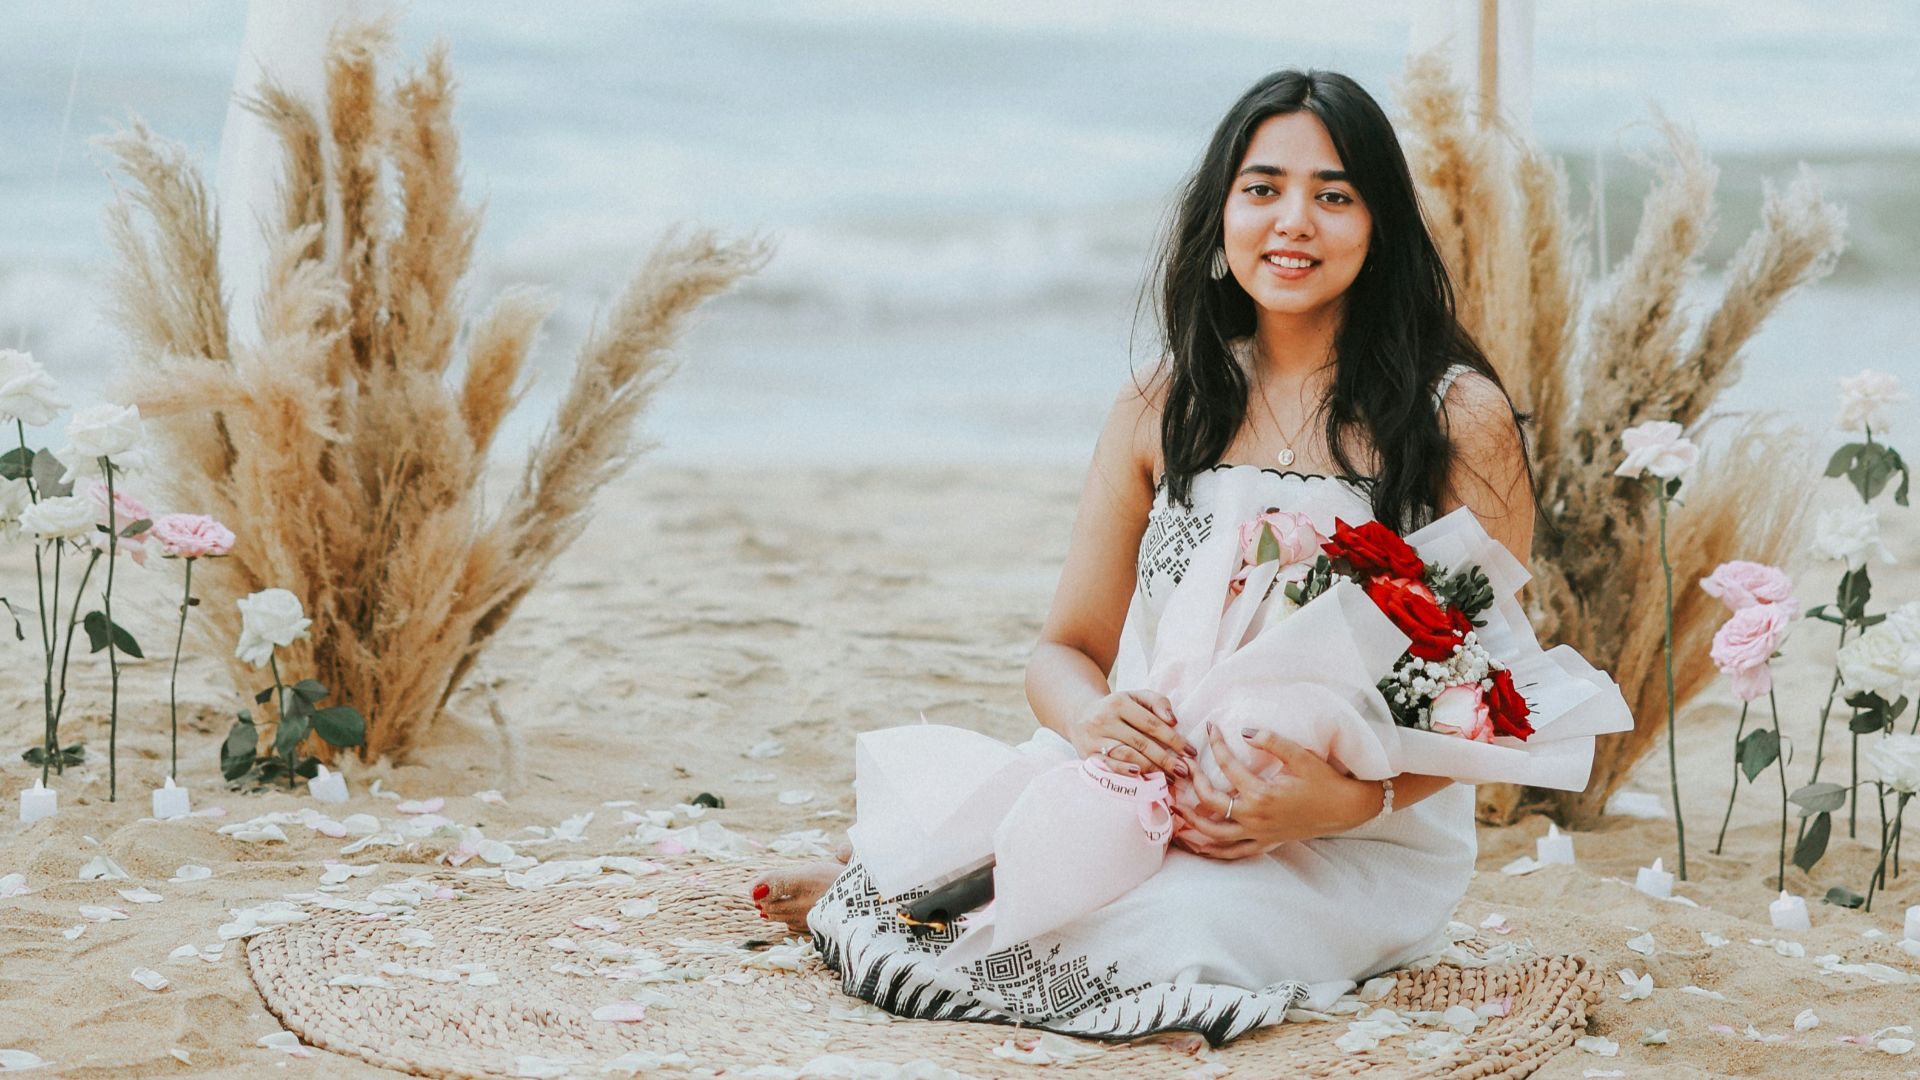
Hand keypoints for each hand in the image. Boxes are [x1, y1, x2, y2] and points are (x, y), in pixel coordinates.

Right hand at [1066, 689, 1194, 778]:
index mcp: (1119, 702)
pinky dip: (1125, 772)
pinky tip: (1141, 777)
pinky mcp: (1087, 754)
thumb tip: (1173, 721)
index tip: (1191, 752)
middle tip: (1184, 771)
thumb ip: (1157, 702)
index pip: (1152, 724)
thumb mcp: (1135, 697)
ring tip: (1169, 778)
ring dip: (1150, 769)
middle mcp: (1104, 719)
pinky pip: (1109, 766)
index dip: (1174, 739)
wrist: (1079, 715)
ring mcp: (1094, 738)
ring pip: (1127, 755)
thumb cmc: (1116, 708)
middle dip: (1166, 759)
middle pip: (1141, 742)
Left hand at [1172, 724, 1376, 859]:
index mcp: (1262, 794)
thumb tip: (1245, 731)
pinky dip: (1213, 852)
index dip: (1216, 744)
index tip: (1208, 728)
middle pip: (1210, 802)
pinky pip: (1233, 853)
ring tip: (1176, 809)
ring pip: (1215, 834)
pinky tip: (1198, 845)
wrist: (1344, 808)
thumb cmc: (1323, 781)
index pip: (1228, 766)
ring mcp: (1258, 834)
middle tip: (1183, 766)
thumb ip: (1272, 742)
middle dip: (1193, 782)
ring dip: (1192, 823)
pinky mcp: (1264, 843)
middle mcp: (1255, 817)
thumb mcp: (1301, 757)